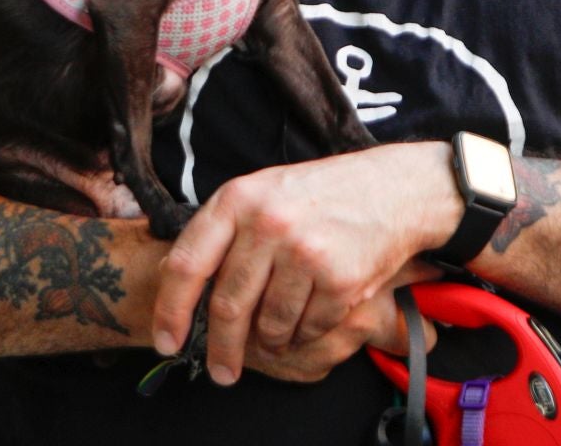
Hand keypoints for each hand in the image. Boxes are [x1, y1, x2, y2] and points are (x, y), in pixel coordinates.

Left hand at [150, 142, 458, 384]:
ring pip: (269, 324)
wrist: (393, 189)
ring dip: (271, 341)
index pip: (188, 264)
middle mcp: (268, 223)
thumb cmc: (319, 195)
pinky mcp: (340, 278)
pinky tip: (313, 314)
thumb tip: (175, 281)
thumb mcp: (262, 193)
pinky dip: (305, 333)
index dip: (171, 310)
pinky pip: (308, 329)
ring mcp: (304, 251)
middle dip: (220, 349)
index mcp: (238, 199)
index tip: (167, 342)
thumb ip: (223, 231)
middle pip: (227, 305)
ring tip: (280, 331)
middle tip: (221, 371)